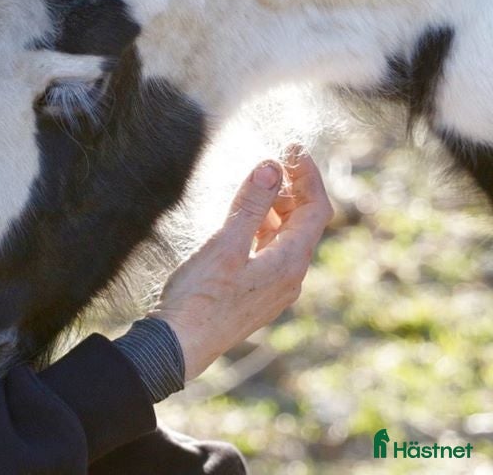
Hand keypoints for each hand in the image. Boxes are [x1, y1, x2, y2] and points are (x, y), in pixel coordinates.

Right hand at [150, 146, 332, 380]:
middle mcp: (290, 277)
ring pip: (287, 237)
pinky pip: (271, 251)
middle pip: (305, 223)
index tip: (293, 149)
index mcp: (289, 263)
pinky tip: (244, 217)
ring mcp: (274, 287)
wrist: (178, 346)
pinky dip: (265, 226)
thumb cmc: (200, 297)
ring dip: (279, 206)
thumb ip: (251, 205)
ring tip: (258, 181)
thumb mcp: (225, 244)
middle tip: (276, 158)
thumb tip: (271, 167)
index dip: (309, 176)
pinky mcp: (255, 292)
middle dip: (294, 188)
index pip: (316, 210)